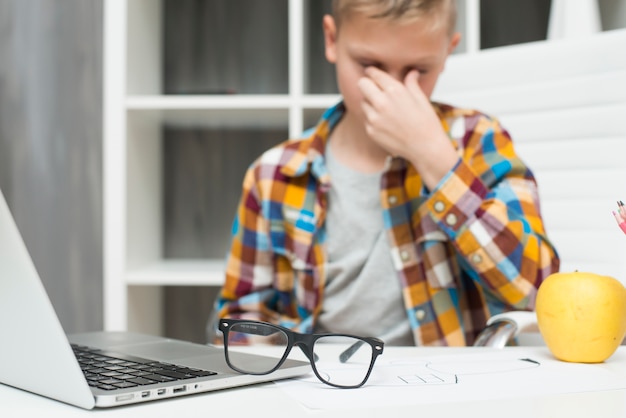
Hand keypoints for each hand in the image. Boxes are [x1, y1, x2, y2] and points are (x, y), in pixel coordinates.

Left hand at [357, 66, 457, 187]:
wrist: (425, 148)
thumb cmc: (426, 123)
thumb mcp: (421, 99)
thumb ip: (411, 83)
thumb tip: (411, 72)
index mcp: (395, 91)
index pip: (374, 74)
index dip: (372, 72)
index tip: (370, 71)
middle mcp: (382, 103)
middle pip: (362, 84)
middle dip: (367, 84)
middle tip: (374, 88)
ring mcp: (374, 118)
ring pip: (362, 102)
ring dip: (370, 102)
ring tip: (385, 110)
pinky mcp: (370, 131)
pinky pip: (366, 118)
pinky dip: (372, 118)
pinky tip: (386, 123)